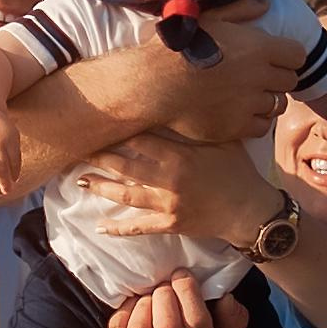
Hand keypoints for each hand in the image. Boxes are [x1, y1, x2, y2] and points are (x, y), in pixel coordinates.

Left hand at [76, 133, 278, 242]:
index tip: (98, 122)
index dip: (116, 131)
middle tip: (76, 148)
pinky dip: (119, 229)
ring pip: (126, 195)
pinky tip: (101, 227)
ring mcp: (167, 204)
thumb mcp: (222, 140)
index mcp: (180, 155)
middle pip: (125, 165)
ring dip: (101, 187)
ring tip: (80, 181)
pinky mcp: (170, 224)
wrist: (251, 210)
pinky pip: (139, 228)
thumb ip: (198, 125)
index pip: (140, 139)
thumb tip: (182, 98)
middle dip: (99, 157)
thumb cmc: (238, 171)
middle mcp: (169, 179)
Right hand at [103, 7, 303, 145]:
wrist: (153, 84)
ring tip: (249, 96)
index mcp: (258, 47)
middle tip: (258, 78)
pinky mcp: (236, 127)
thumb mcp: (208, 17)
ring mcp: (249, 104)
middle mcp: (259, 76)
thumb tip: (265, 4)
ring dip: (267, 100)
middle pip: (290, 81)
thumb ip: (240, 9)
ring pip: (277, 105)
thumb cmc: (178, 46)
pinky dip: (255, 121)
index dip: (287, 56)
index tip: (274, 58)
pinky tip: (240, 112)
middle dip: (278, 78)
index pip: (297, 55)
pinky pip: (262, 127)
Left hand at [106, 274, 246, 327]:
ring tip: (152, 295)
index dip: (188, 291)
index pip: (196, 322)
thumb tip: (226, 297)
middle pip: (167, 326)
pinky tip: (136, 304)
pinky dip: (125, 309)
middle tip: (166, 284)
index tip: (182, 275)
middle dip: (165, 295)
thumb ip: (234, 320)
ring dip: (145, 303)